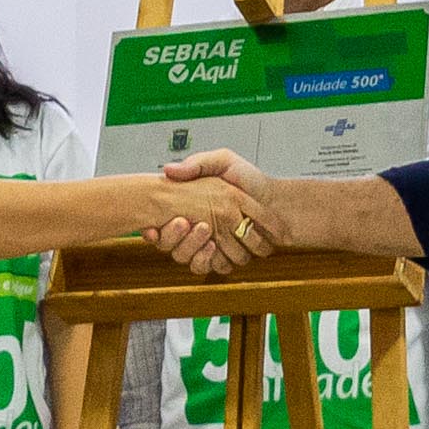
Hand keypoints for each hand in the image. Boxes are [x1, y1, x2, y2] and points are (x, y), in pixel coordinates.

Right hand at [147, 151, 281, 275]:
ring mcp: (210, 244)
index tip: (153, 228)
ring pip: (187, 257)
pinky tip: (212, 247)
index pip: (161, 225)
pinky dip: (209, 260)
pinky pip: (209, 267)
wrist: (276, 200)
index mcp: (191, 207)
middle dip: (172, 236)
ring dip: (191, 246)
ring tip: (201, 230)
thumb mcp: (222, 161)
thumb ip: (196, 164)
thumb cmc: (249, 178)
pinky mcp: (224, 257)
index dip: (156, 230)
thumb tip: (168, 171)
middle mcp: (197, 227)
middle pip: (171, 243)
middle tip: (181, 222)